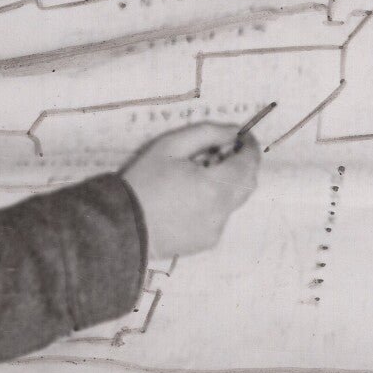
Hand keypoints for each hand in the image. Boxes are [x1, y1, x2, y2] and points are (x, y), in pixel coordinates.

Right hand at [121, 122, 262, 257]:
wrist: (123, 225)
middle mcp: (221, 211)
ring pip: (234, 200)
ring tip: (195, 177)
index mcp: (215, 186)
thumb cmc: (144, 181)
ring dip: (226, 184)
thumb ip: (207, 133)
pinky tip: (187, 198)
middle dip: (240, 164)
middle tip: (218, 152)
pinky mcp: (206, 242)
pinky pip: (219, 216)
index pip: (249, 163)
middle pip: (247, 183)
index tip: (242, 136)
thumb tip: (233, 131)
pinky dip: (213, 203)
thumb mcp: (170, 145)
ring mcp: (215, 229)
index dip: (249, 146)